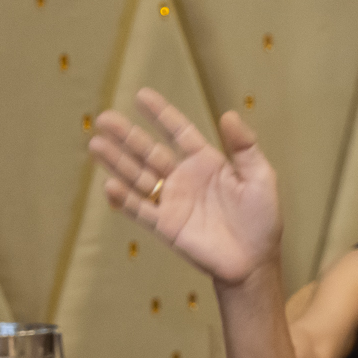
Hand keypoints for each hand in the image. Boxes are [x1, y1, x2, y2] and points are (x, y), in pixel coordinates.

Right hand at [89, 90, 283, 288]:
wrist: (254, 262)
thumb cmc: (262, 220)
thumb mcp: (260, 177)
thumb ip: (245, 147)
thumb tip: (228, 114)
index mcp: (206, 162)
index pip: (178, 131)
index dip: (161, 114)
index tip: (141, 95)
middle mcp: (184, 178)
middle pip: (149, 151)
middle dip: (127, 135)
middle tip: (104, 117)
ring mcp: (172, 201)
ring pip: (138, 177)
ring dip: (117, 162)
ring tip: (96, 144)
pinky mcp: (165, 226)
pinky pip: (140, 210)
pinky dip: (124, 199)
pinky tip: (109, 185)